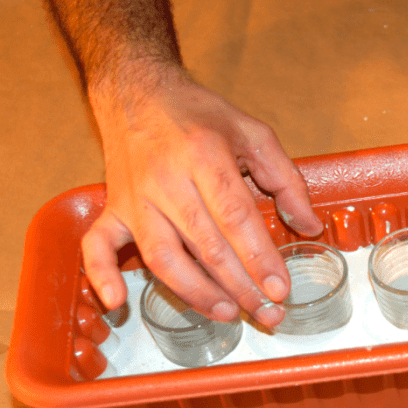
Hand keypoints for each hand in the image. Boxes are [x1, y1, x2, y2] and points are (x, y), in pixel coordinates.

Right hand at [81, 67, 322, 326]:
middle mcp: (166, 180)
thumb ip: (286, 179)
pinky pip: (97, 244)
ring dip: (193, 291)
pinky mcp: (113, 208)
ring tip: (226, 314)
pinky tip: (115, 302)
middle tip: (267, 315)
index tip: (280, 289)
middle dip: (240, 286)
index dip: (260, 258)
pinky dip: (101, 274)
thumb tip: (310, 226)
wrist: (139, 92)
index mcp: (205, 156)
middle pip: (206, 245)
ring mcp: (135, 198)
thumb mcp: (254, 133)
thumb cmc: (200, 115)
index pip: (236, 217)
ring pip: (162, 255)